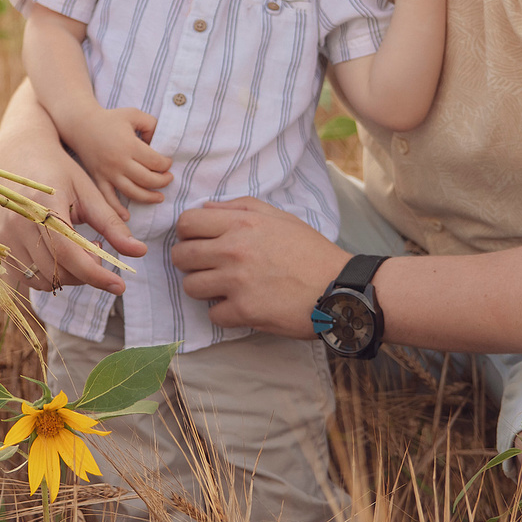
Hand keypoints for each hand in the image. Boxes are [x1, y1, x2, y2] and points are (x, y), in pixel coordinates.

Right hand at [0, 83, 145, 292]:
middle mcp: (19, 222)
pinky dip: (46, 275)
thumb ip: (112, 224)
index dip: (96, 275)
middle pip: (57, 271)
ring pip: (40, 279)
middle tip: (100, 250)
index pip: (70, 255)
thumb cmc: (58, 169)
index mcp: (44, 206)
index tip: (120, 285)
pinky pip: (24, 275)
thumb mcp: (88, 192)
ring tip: (80, 251)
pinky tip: (60, 256)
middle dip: (86, 273)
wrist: (20, 151)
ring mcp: (5, 234)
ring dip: (67, 276)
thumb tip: (139, 252)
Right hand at [69, 103, 172, 209]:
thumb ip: (152, 124)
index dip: (166, 165)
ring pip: (133, 192)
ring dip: (149, 197)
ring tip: (159, 196)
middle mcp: (119, 162)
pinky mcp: (98, 179)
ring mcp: (108, 173)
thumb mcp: (133, 114)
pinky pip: (108, 199)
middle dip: (163, 181)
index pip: (155, 162)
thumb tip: (160, 142)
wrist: (81, 125)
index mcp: (129, 145)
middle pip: (148, 180)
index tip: (168, 163)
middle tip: (168, 178)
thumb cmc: (110, 119)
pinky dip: (117, 210)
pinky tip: (127, 216)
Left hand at [169, 196, 345, 338]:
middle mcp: (234, 250)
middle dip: (189, 262)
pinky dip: (223, 313)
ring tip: (222, 288)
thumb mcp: (280, 217)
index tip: (198, 242)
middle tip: (207, 267)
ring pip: (190, 287)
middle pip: (181, 256)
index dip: (187, 233)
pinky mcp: (244, 311)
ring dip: (204, 288)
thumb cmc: (311, 252)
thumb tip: (205, 207)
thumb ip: (240, 207)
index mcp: (241, 223)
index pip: (186, 223)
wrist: (339, 288)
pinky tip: (240, 306)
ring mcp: (237, 282)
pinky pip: (212, 314)